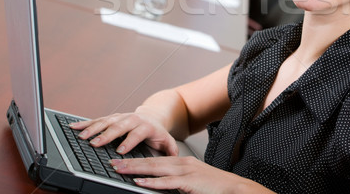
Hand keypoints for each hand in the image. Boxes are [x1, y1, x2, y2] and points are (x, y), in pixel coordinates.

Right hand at [69, 112, 177, 155]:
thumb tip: (174, 156)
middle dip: (106, 135)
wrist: (152, 115)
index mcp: (145, 126)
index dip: (128, 141)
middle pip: (118, 126)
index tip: (120, 150)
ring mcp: (120, 117)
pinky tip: (74, 127)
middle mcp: (132, 119)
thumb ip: (171, 149)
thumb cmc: (157, 132)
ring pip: (105, 122)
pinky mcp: (111, 117)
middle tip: (96, 143)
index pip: (136, 134)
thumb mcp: (166, 140)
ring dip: (93, 129)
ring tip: (82, 136)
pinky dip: (84, 123)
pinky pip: (97, 120)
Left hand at [110, 156, 271, 193]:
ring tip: (119, 170)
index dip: (137, 161)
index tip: (122, 162)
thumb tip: (161, 186)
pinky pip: (168, 182)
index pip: (156, 160)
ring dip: (136, 169)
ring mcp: (187, 172)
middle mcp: (183, 164)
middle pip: (152, 161)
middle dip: (131, 162)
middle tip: (113, 163)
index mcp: (183, 163)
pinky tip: (140, 183)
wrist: (236, 188)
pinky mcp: (190, 182)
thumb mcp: (193, 183)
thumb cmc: (215, 188)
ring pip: (156, 169)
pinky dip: (153, 182)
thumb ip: (178, 183)